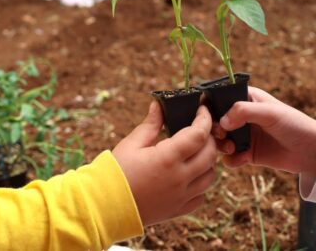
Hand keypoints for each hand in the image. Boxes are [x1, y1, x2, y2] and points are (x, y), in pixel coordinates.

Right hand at [113, 102, 216, 226]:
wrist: (104, 207)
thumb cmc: (115, 173)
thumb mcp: (131, 144)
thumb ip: (150, 124)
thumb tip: (159, 105)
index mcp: (167, 158)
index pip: (199, 134)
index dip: (205, 119)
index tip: (202, 110)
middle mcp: (179, 178)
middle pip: (210, 154)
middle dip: (209, 138)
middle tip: (199, 129)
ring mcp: (181, 196)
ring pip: (211, 176)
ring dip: (208, 161)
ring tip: (194, 152)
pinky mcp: (178, 210)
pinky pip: (201, 196)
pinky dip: (200, 184)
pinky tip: (188, 176)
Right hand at [213, 86, 315, 174]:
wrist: (312, 151)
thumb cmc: (294, 124)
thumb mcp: (270, 113)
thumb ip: (244, 112)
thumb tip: (222, 121)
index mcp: (246, 98)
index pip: (220, 99)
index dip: (210, 108)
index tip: (207, 118)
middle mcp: (242, 116)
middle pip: (216, 122)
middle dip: (214, 130)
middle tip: (221, 136)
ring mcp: (245, 135)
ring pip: (220, 141)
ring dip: (221, 146)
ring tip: (231, 149)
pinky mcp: (248, 154)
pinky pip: (231, 158)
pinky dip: (232, 160)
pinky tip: (243, 160)